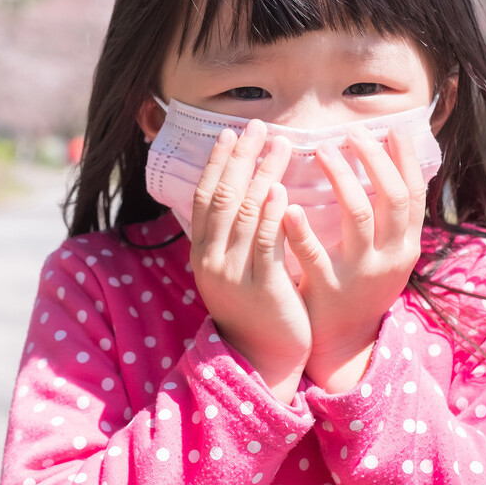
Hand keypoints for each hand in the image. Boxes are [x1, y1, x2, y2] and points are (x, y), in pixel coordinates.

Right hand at [189, 120, 310, 403]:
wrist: (262, 357)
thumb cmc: (255, 306)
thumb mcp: (233, 267)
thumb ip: (234, 233)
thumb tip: (244, 188)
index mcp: (203, 250)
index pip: (205, 195)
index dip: (217, 162)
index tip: (231, 132)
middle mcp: (211, 258)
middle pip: (222, 196)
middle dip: (240, 157)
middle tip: (257, 126)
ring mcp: (233, 273)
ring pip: (244, 213)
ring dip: (262, 174)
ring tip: (280, 144)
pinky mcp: (261, 288)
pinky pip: (264, 244)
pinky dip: (271, 214)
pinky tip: (282, 190)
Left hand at [284, 124, 426, 392]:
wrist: (344, 343)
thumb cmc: (360, 285)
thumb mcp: (387, 253)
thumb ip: (389, 216)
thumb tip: (393, 161)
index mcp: (405, 245)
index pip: (414, 192)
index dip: (403, 158)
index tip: (390, 127)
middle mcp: (390, 256)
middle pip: (391, 197)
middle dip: (373, 159)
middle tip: (351, 132)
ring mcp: (359, 272)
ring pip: (357, 215)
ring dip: (340, 178)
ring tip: (322, 150)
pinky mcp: (328, 288)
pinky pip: (314, 254)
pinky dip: (301, 228)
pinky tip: (287, 205)